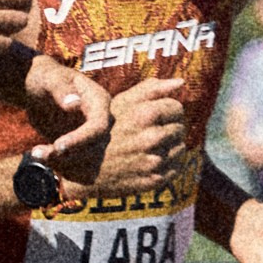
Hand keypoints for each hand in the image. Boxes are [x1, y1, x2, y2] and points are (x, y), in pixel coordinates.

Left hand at [19, 56, 112, 189]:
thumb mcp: (50, 79)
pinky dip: (62, 168)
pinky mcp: (84, 150)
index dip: (81, 140)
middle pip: (92, 149)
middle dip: (65, 155)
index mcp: (99, 101)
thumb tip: (74, 104)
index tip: (57, 146)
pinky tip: (44, 156)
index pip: (98, 127)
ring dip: (61, 164)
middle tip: (36, 152)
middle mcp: (102, 122)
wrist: (41, 90)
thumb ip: (61, 89)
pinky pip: (81, 170)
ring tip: (37, 153)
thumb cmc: (46, 79)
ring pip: (87, 164)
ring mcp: (95, 138)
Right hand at [95, 75, 186, 193]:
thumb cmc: (103, 129)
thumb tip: (180, 82)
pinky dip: (167, 164)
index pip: (177, 109)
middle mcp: (151, 138)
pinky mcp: (154, 180)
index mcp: (145, 114)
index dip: (167, 111)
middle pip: (180, 129)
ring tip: (148, 147)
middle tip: (149, 132)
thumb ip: (152, 89)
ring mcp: (153, 161)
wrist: (82, 168)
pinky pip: (175, 168)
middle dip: (168, 128)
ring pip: (180, 148)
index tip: (154, 116)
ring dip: (169, 146)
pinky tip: (149, 160)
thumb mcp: (121, 102)